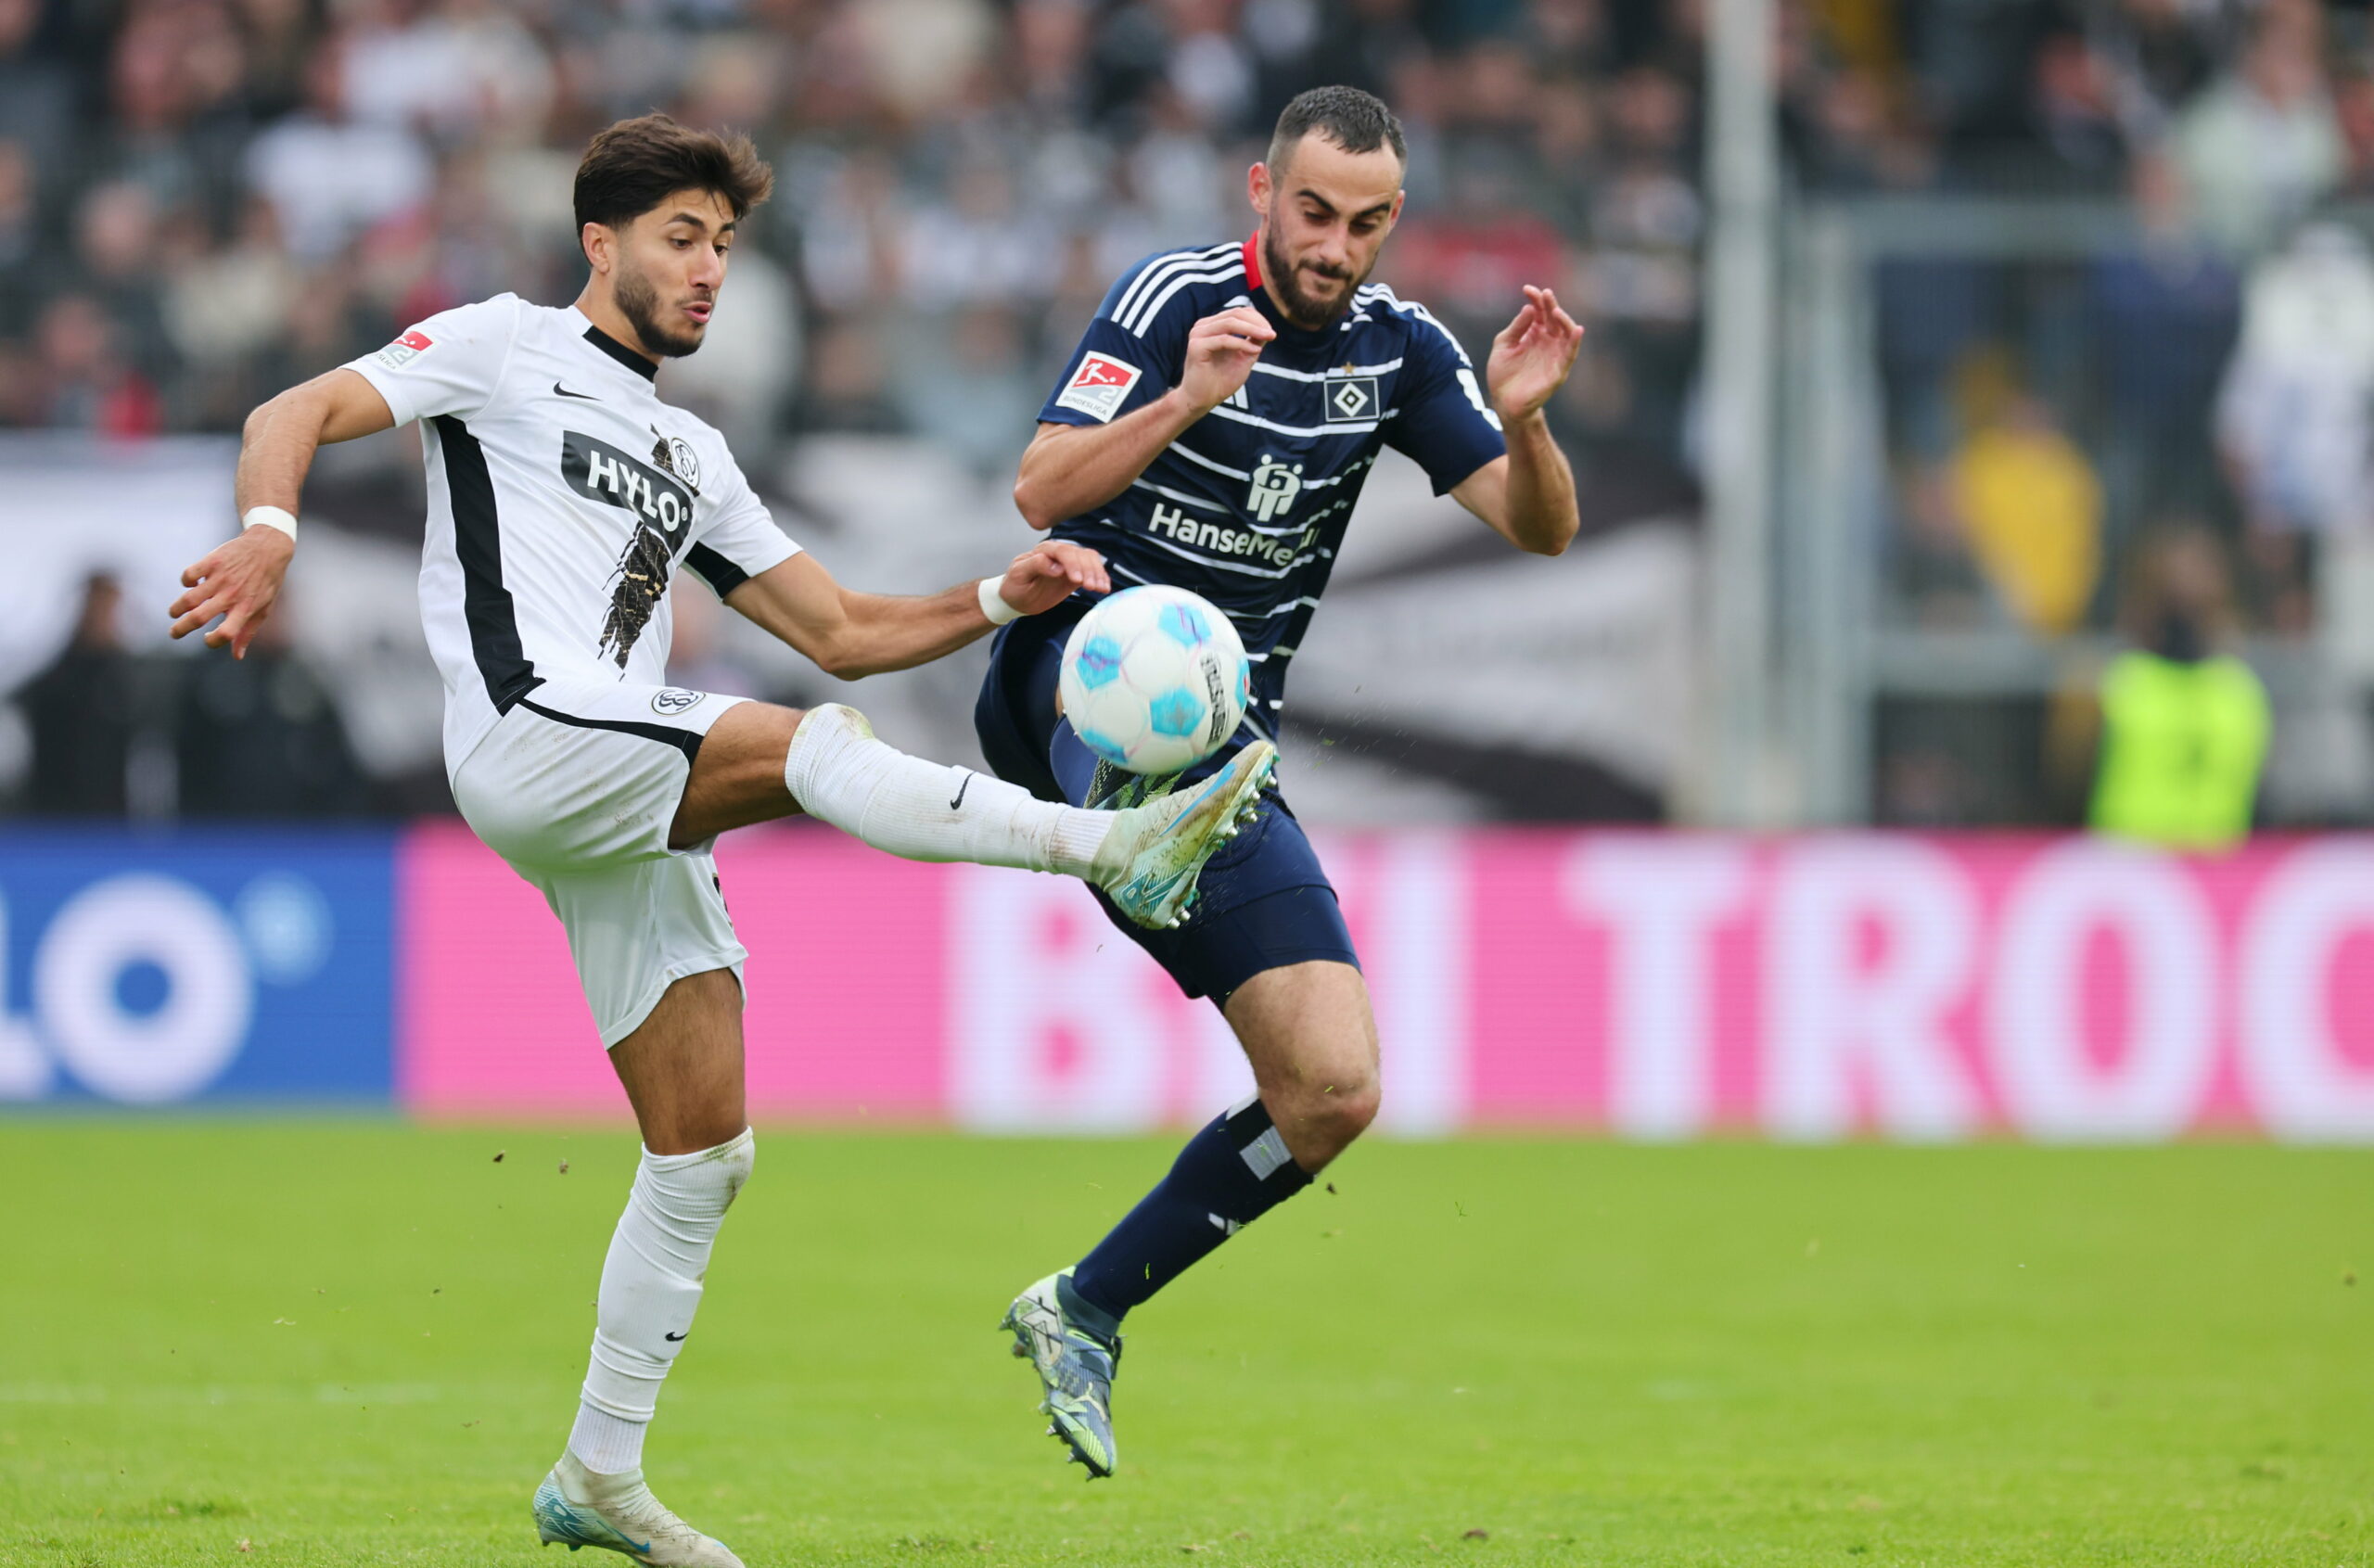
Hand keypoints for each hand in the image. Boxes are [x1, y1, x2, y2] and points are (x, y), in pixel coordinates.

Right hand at [168, 525, 295, 658]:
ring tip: (174, 613)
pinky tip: (191, 585)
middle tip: (174, 633)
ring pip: (189, 598)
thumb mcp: (264, 608)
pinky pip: (189, 576)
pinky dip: (186, 582)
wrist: (268, 547)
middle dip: (180, 629)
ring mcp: (221, 578)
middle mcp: (232, 595)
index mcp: (246, 609)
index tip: (207, 638)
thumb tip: (236, 656)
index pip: (226, 633)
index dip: (213, 641)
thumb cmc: (266, 582)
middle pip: (199, 618)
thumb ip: (248, 632)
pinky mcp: (212, 561)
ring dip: (177, 609)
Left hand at [998, 539, 1109, 616]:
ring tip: (1100, 589)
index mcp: (1043, 550)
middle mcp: (1058, 552)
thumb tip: (1056, 567)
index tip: (1077, 580)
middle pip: (1080, 554)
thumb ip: (1035, 565)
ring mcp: (1069, 562)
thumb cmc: (1015, 585)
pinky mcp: (1076, 573)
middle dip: (1088, 570)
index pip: (1062, 552)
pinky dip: (1100, 578)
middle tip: (1092, 587)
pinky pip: (1093, 570)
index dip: (1072, 564)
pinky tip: (1104, 588)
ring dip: (1098, 573)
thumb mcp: (1019, 574)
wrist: (1017, 597)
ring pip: (1090, 560)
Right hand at [1176, 306, 1274, 414]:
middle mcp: (1203, 326)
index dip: (1257, 319)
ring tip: (1269, 337)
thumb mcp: (1243, 358)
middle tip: (1272, 334)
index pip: (1238, 312)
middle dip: (1257, 323)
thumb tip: (1268, 329)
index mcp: (1213, 326)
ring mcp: (1198, 335)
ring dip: (1252, 329)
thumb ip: (1253, 342)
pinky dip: (1242, 344)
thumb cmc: (1220, 381)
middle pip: (1235, 314)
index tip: (1272, 333)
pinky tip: (1255, 351)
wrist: (1201, 401)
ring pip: (1230, 323)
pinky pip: (1224, 340)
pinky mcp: (1196, 346)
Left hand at [1486, 285, 1583, 425]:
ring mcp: (1554, 354)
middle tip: (1545, 294)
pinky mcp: (1559, 370)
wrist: (1504, 402)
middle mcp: (1547, 341)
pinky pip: (1571, 354)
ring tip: (1556, 311)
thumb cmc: (1503, 374)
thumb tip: (1528, 308)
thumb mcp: (1503, 345)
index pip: (1538, 311)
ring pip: (1566, 333)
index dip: (1535, 299)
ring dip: (1564, 320)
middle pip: (1553, 318)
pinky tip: (1578, 330)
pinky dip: (1575, 342)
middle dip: (1550, 305)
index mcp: (1533, 333)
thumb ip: (1516, 328)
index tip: (1528, 289)